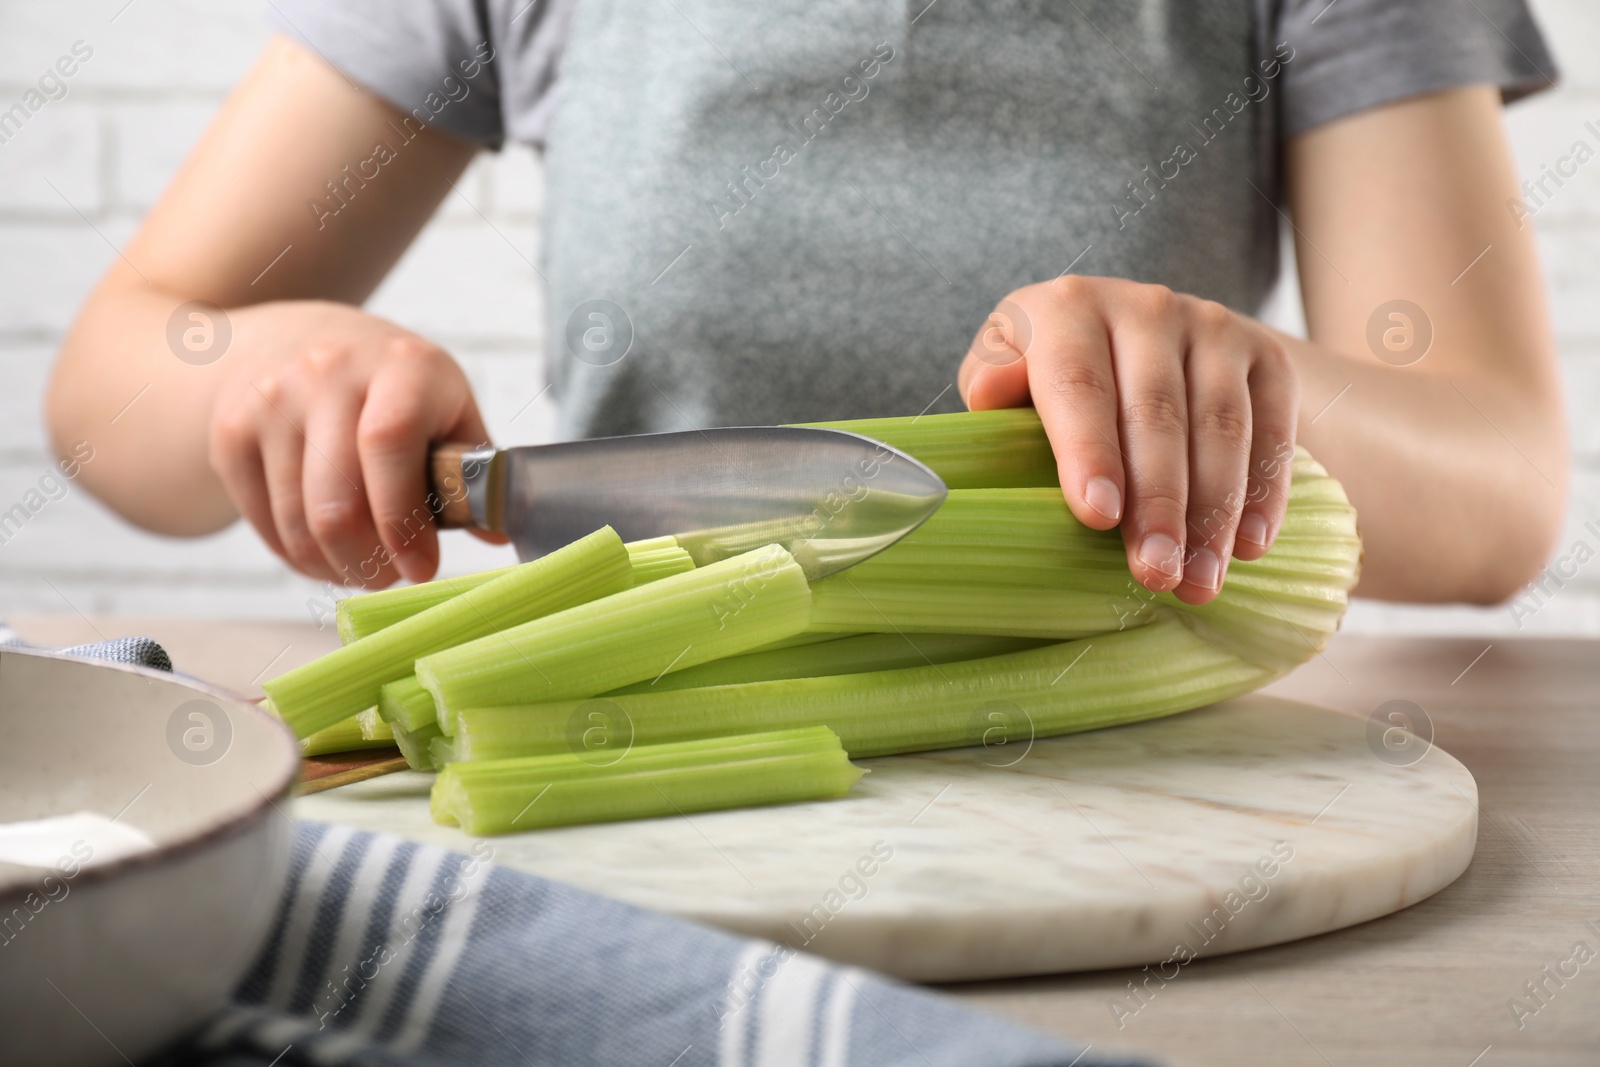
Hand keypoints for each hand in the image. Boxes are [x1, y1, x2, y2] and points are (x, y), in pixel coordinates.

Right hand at [208, 301, 495, 587]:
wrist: (299, 341)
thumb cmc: (393, 389)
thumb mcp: (447, 407)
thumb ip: (473, 470)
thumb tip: (499, 536)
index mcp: (402, 367)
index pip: (389, 443)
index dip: (403, 520)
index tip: (423, 568)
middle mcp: (329, 374)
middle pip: (336, 502)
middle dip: (369, 562)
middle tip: (391, 577)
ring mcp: (271, 401)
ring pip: (298, 523)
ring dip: (334, 568)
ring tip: (362, 570)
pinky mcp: (231, 433)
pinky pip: (264, 523)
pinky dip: (297, 556)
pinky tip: (325, 555)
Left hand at [959, 276, 1298, 605]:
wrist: (1139, 333)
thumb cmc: (1054, 376)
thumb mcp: (1008, 370)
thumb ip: (993, 383)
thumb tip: (992, 396)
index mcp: (1068, 309)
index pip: (1079, 384)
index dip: (1089, 450)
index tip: (1097, 516)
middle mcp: (1146, 308)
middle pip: (1156, 413)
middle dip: (1158, 501)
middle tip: (1156, 572)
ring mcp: (1212, 327)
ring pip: (1220, 426)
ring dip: (1213, 512)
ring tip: (1199, 580)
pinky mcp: (1265, 355)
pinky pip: (1273, 427)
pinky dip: (1265, 492)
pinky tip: (1248, 547)